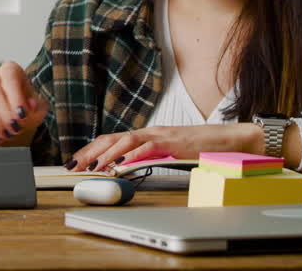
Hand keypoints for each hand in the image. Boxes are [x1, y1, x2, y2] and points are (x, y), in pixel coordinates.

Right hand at [0, 61, 47, 146]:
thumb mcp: (39, 107)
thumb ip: (36, 106)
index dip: (15, 96)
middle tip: (15, 127)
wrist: (17, 122)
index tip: (22, 114)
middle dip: (3, 110)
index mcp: (10, 70)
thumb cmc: (27, 109)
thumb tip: (30, 105)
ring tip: (9, 134)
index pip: (9, 76)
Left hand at [68, 124, 261, 171]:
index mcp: (146, 135)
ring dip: (106, 155)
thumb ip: (149, 158)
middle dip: (90, 153)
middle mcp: (150, 131)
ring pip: (126, 141)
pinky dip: (132, 157)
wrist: (228, 139)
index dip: (91, 150)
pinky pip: (148, 148)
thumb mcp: (168, 154)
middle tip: (73, 166)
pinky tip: (121, 165)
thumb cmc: (200, 148)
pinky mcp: (173, 142)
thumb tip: (126, 169)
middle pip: (112, 138)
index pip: (112, 140)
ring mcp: (161, 135)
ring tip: (92, 167)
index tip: (75, 162)